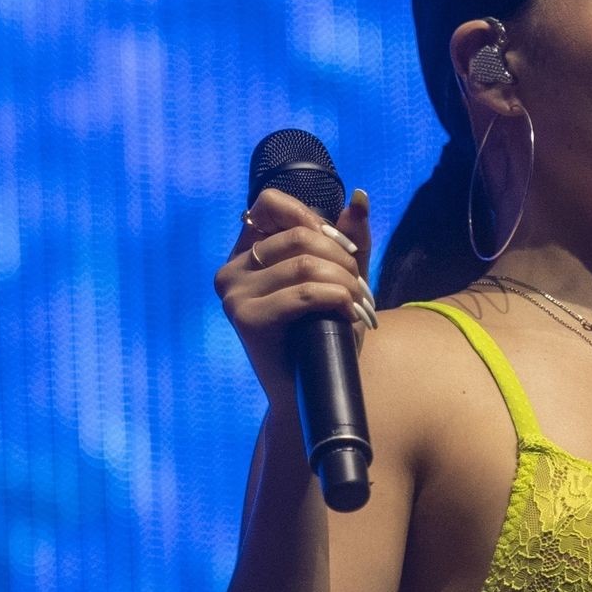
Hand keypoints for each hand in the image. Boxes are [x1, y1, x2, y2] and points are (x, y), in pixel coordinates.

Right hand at [214, 186, 375, 412]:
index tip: (340, 250)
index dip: (312, 217)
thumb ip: (350, 241)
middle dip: (341, 258)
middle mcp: (231, 270)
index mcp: (246, 254)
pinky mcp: (247, 318)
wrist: (313, 393)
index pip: (271, 204)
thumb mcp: (340, 280)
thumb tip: (360, 198)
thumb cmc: (325, 335)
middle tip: (360, 288)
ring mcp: (234, 294)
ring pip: (305, 263)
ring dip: (345, 281)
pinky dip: (336, 298)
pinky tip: (349, 314)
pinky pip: (304, 293)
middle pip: (298, 234)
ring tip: (357, 303)